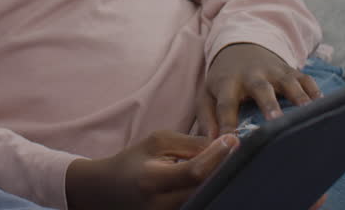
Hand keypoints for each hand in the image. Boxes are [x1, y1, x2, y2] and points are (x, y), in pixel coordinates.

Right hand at [64, 131, 237, 209]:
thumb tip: (221, 145)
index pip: (194, 172)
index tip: (233, 139)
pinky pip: (198, 205)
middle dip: (223, 170)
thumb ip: (188, 144)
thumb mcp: (156, 143)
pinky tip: (213, 178)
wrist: (108, 191)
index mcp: (153, 181)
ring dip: (217, 182)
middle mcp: (161, 205)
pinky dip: (208, 191)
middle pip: (205, 191)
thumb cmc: (133, 162)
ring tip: (224, 164)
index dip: (217, 156)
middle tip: (235, 152)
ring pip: (205, 200)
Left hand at [197, 43, 320, 136]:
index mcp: (228, 83)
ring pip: (288, 82)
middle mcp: (253, 75)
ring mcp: (274, 71)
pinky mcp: (292, 70)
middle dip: (269, 104)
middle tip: (275, 121)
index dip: (227, 123)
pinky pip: (306, 79)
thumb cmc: (224, 80)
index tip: (231, 142)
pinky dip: (315, 92)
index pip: (226, 104)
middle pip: (260, 88)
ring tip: (307, 114)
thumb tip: (211, 144)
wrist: (241, 47)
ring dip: (298, 97)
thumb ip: (207, 118)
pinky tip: (323, 107)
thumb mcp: (207, 94)